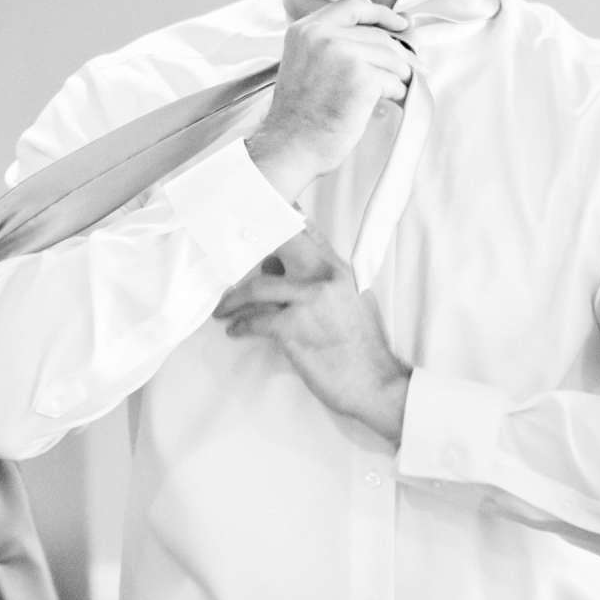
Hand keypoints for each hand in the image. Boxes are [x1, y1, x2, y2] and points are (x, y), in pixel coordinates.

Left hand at [214, 229, 410, 442]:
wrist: (376, 384)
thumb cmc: (358, 346)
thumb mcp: (346, 301)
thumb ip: (315, 278)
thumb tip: (273, 264)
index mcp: (338, 269)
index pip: (305, 229)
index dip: (275, 218)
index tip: (250, 215)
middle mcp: (324, 277)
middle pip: (279, 243)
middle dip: (248, 245)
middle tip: (222, 254)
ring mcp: (310, 300)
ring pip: (258, 286)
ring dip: (233, 299)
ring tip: (223, 309)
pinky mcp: (295, 327)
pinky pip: (256, 319)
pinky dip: (241, 325)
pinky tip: (235, 330)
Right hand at [245, 0, 414, 198]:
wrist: (291, 144)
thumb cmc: (298, 113)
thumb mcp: (305, 63)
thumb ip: (331, 44)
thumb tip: (380, 40)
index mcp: (305, 30)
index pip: (352, 7)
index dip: (380, 13)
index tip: (399, 22)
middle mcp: (323, 36)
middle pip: (378, 36)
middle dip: (397, 56)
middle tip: (406, 72)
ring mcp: (344, 54)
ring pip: (392, 58)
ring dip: (396, 78)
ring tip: (386, 94)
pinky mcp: (363, 78)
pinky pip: (396, 81)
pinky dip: (396, 94)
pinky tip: (382, 104)